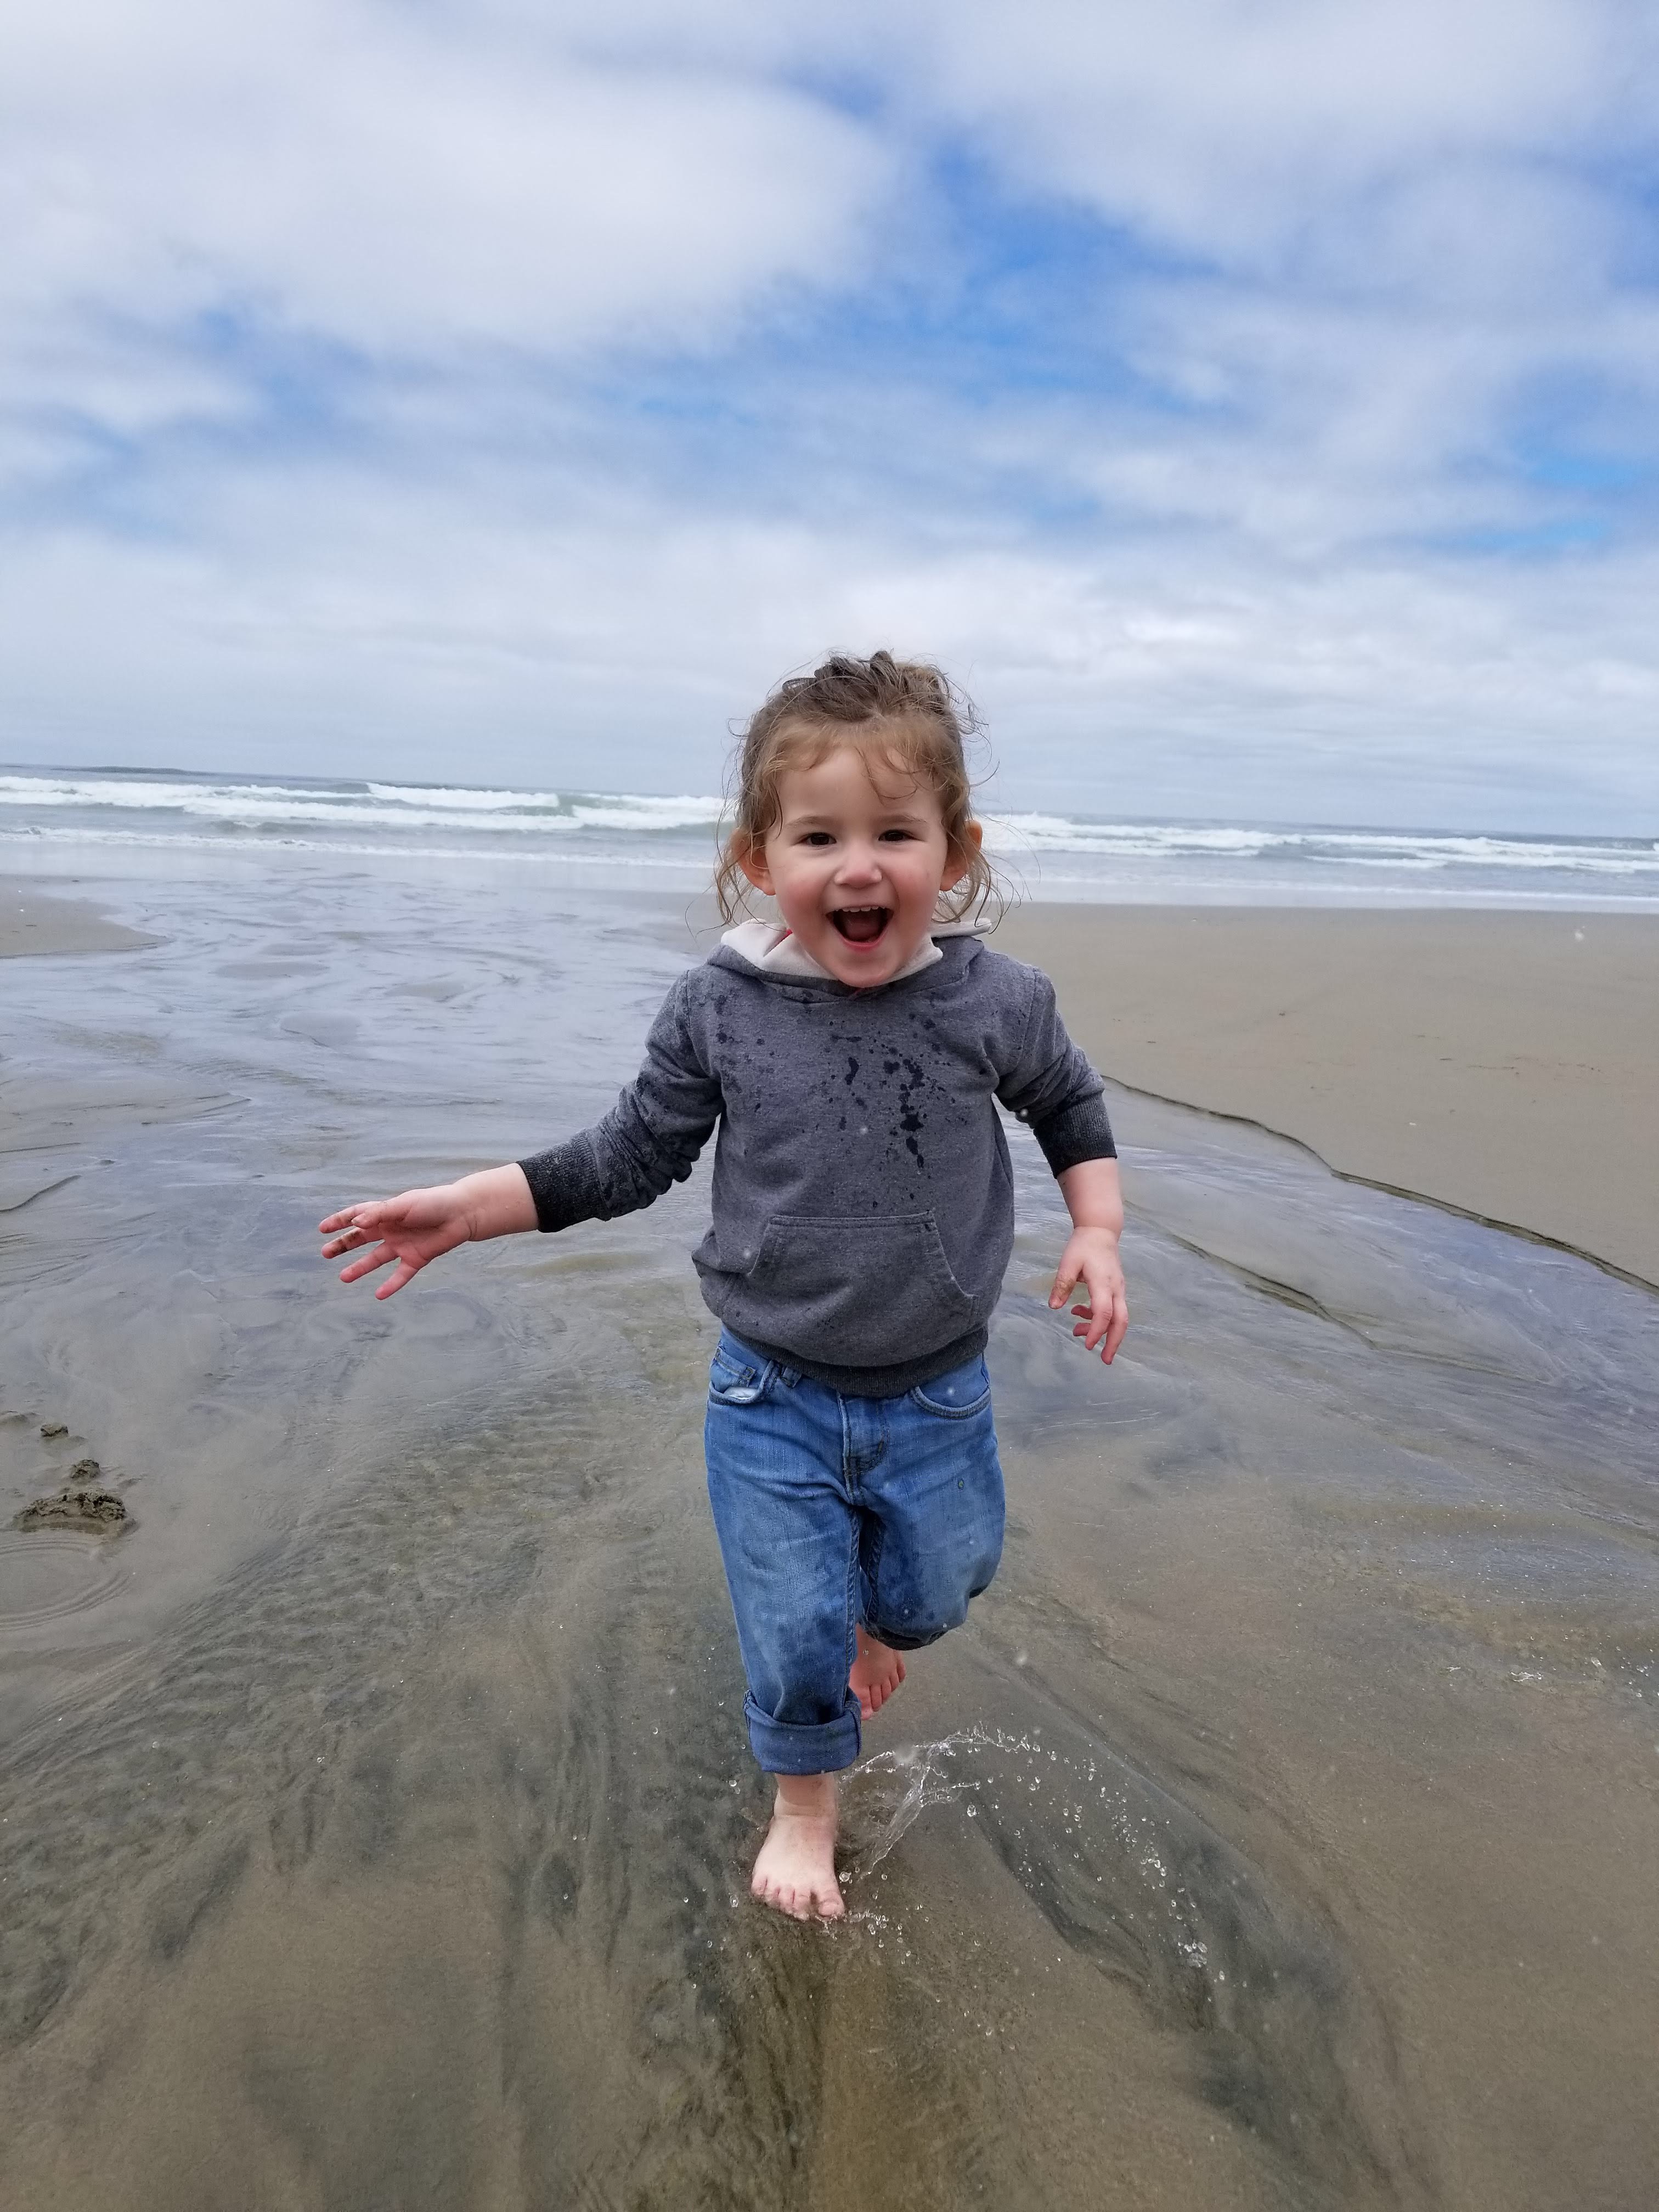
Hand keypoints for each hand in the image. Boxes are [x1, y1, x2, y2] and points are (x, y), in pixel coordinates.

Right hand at [319, 1185, 473, 1298]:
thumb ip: (379, 1214)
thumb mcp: (403, 1205)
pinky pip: (400, 1275)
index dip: (340, 1221)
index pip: (357, 1216)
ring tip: (343, 1278)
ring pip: (375, 1259)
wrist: (462, 1214)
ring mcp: (402, 1245)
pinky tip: (379, 1295)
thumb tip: (355, 1223)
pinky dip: (391, 1285)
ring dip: (360, 1268)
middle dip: (343, 1245)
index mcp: (386, 1213)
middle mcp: (391, 1230)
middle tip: (325, 1254)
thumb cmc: (433, 1203)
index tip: (322, 1228)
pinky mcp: (416, 1259)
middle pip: (361, 1239)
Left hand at [1049, 1225, 1128, 1362]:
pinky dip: (1098, 1317)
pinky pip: (1112, 1309)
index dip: (1097, 1331)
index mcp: (1104, 1283)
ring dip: (1101, 1330)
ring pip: (1117, 1317)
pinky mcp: (1116, 1288)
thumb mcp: (1068, 1262)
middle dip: (1114, 1342)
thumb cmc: (1083, 1245)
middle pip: (1121, 1321)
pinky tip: (1079, 1314)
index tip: (1088, 1345)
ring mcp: (1118, 1289)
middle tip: (1105, 1360)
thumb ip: (1062, 1284)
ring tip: (1077, 1333)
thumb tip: (1054, 1307)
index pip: (1104, 1313)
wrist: (1101, 1230)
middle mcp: (1116, 1289)